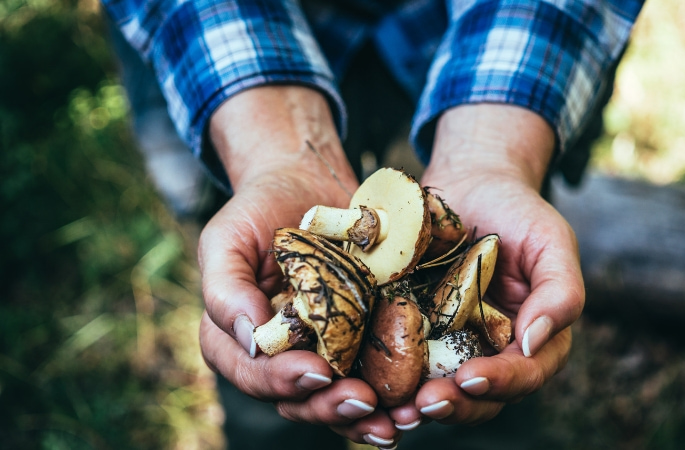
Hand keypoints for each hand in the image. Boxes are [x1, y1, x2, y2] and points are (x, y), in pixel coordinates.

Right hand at [197, 86, 400, 446]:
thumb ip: (225, 288)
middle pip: (298, 399)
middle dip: (331, 407)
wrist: (307, 185)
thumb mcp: (226, 238)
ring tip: (396, 421)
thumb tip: (251, 338)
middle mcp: (276, 356)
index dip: (283, 381)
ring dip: (365, 417)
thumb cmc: (257, 209)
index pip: (253, 374)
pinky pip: (370, 375)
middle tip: (366, 403)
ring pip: (336, 398)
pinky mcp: (355, 341)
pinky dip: (390, 395)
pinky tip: (413, 402)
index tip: (319, 372)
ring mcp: (318, 352)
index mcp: (235, 341)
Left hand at [389, 104, 583, 426]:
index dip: (503, 382)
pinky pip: (400, 364)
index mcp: (530, 338)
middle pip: (480, 397)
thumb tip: (535, 342)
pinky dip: (387, 381)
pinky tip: (367, 384)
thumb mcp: (550, 241)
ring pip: (439, 390)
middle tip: (425, 403)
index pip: (525, 374)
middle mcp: (490, 350)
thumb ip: (560, 291)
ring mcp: (450, 344)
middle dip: (455, 406)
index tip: (472, 377)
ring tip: (395, 410)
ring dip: (418, 406)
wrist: (469, 183)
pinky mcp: (412, 331)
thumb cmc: (516, 210)